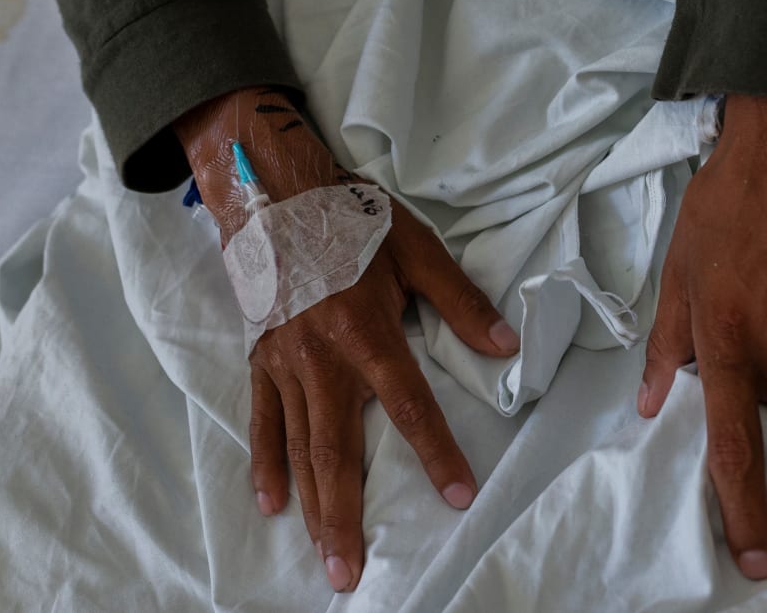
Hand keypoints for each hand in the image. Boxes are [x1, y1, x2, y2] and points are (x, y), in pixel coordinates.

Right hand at [175, 86, 520, 592]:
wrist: (274, 192)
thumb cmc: (350, 219)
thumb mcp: (416, 249)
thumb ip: (459, 300)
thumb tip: (506, 343)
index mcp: (366, 332)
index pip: (409, 406)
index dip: (436, 453)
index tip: (457, 497)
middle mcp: (323, 359)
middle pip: (337, 449)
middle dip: (346, 516)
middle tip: (352, 574)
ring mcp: (286, 363)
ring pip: (299, 447)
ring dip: (312, 506)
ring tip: (324, 556)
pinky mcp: (261, 358)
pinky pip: (262, 419)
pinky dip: (265, 462)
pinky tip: (272, 503)